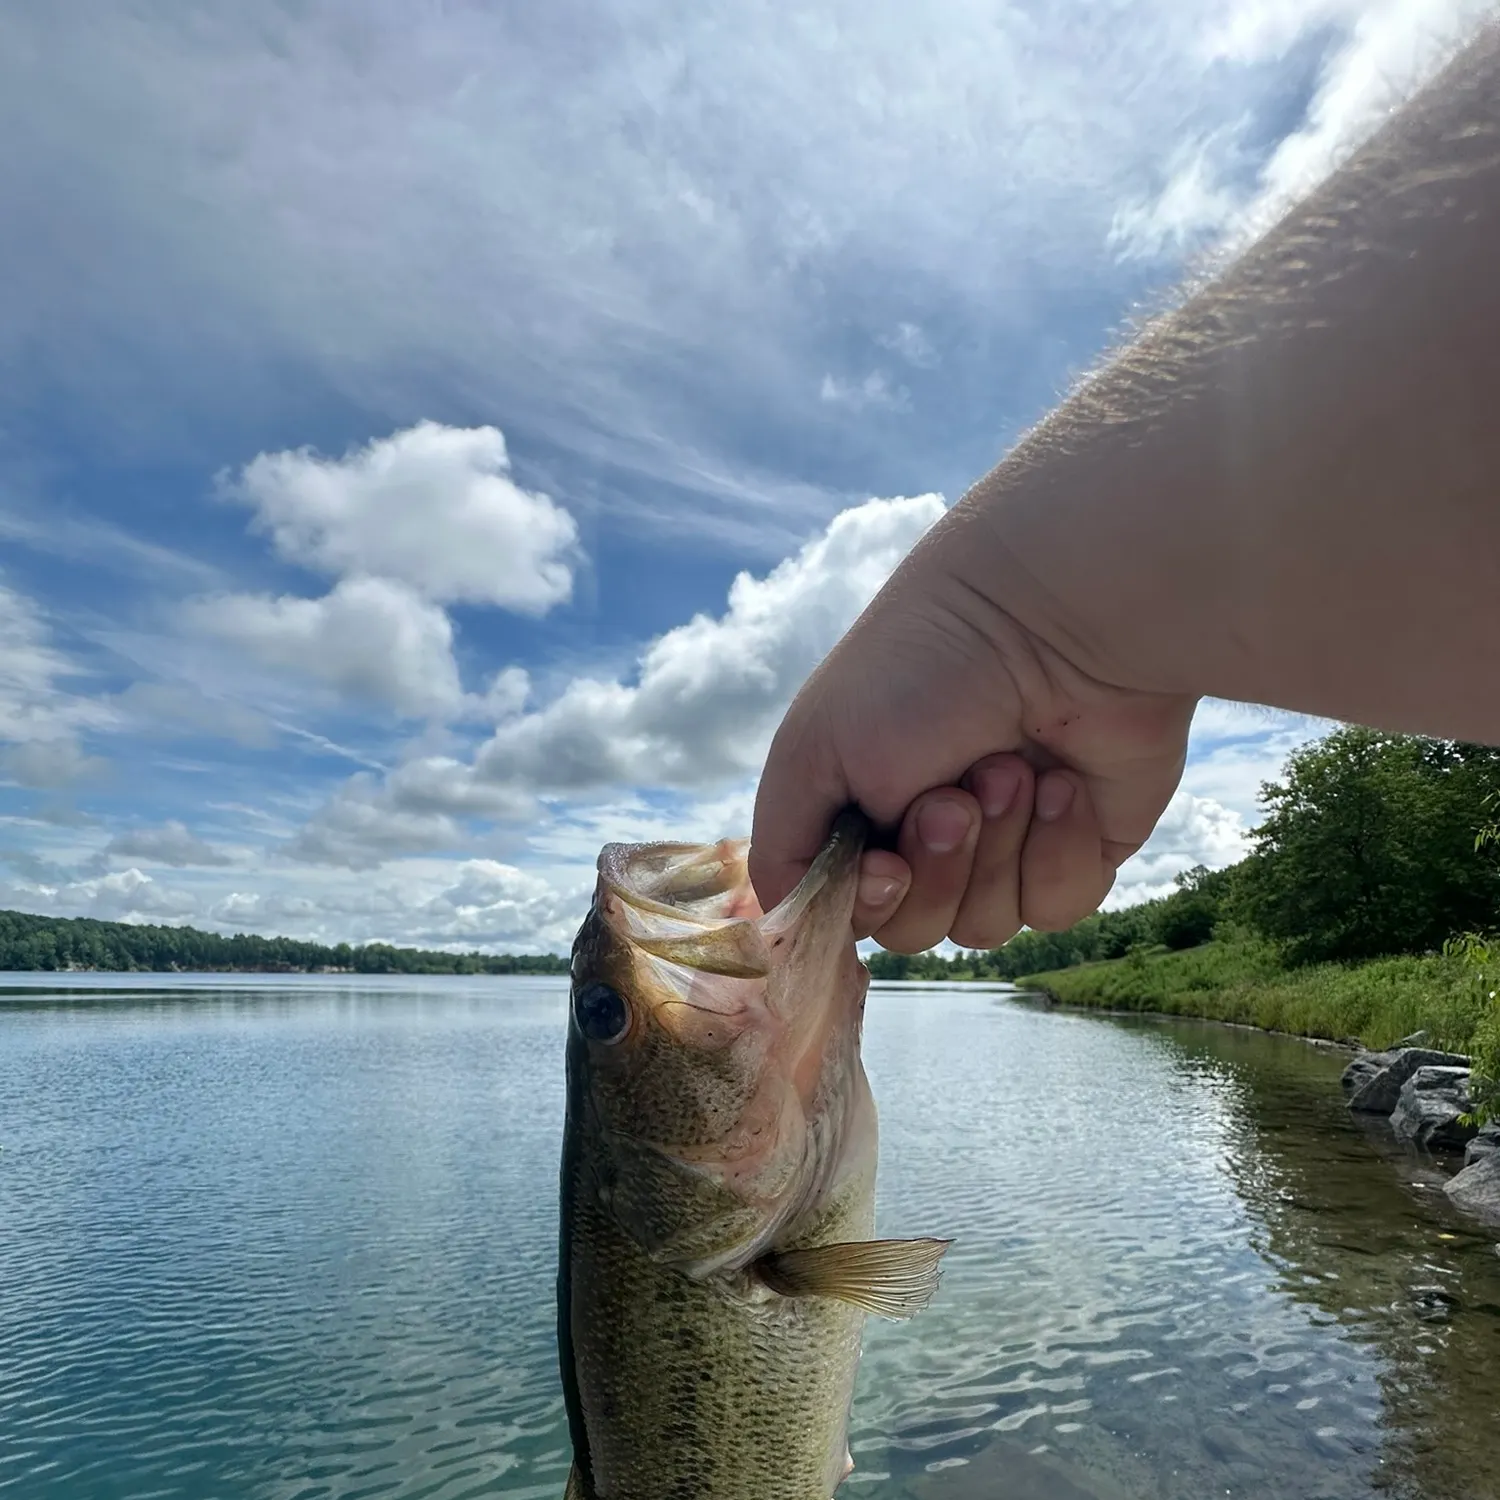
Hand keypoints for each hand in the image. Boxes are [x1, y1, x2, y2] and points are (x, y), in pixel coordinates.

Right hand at [749, 529, 1196, 952]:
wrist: (1050, 620)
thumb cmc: (916, 672)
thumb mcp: (809, 758)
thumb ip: (785, 856)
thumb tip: (796, 930)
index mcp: (856, 813)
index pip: (842, 914)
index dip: (863, 907)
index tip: (884, 864)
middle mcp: (924, 836)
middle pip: (913, 931)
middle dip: (937, 868)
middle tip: (956, 794)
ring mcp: (1002, 847)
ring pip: (983, 927)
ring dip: (996, 848)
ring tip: (1012, 766)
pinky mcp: (1076, 849)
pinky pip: (1053, 908)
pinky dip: (1056, 849)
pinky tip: (1064, 783)